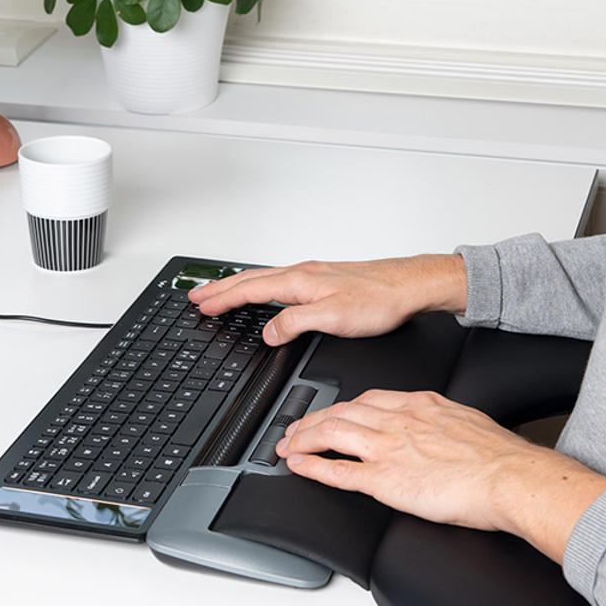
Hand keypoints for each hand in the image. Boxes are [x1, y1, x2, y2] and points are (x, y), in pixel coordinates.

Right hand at [187, 255, 466, 345]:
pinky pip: (278, 280)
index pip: (249, 290)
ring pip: (263, 279)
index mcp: (299, 281)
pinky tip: (263, 292)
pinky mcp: (323, 280)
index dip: (222, 299)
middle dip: (220, 289)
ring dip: (237, 287)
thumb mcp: (333, 318)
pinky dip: (258, 286)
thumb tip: (269, 333)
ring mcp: (312, 275)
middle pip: (250, 280)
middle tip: (196, 296)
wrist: (410, 286)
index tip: (201, 305)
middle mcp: (302, 273)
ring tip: (219, 293)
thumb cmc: (380, 300)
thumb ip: (295, 323)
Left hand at [276, 389, 605, 561]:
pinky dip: (313, 466)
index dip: (338, 407)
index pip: (364, 399)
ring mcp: (387, 449)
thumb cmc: (499, 456)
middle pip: (339, 412)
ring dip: (302, 439)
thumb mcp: (464, 418)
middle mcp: (395, 421)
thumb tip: (433, 424)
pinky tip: (298, 465)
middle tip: (294, 429)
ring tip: (287, 445)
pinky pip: (338, 470)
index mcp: (416, 405)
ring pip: (330, 434)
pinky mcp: (385, 480)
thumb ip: (438, 418)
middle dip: (310, 420)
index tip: (328, 413)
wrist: (513, 478)